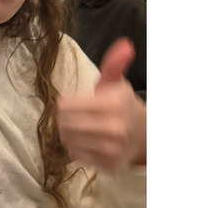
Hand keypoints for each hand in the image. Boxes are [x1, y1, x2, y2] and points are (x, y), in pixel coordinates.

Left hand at [58, 38, 146, 168]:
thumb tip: (125, 44)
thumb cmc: (122, 106)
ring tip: (77, 127)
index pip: (66, 105)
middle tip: (73, 116)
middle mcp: (114, 127)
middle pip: (64, 123)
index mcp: (114, 103)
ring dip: (67, 132)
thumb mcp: (116, 83)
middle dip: (64, 118)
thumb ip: (114, 64)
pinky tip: (84, 140)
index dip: (65, 103)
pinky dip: (75, 147)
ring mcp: (111, 148)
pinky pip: (76, 154)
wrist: (144, 135)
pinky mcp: (107, 163)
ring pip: (68, 139)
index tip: (71, 102)